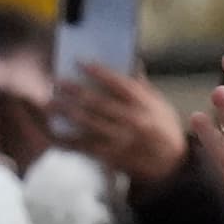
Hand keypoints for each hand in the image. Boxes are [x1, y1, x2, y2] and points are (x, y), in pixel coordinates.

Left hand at [54, 63, 188, 184]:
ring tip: (50, 104)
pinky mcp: (113, 155)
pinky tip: (55, 134)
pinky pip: (86, 147)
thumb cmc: (164, 129)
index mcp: (145, 105)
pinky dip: (69, 141)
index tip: (80, 62)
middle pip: (99, 103)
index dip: (99, 72)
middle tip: (58, 82)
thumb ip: (142, 85)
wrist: (172, 164)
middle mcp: (133, 121)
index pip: (119, 84)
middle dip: (76, 92)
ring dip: (67, 113)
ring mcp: (122, 140)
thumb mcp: (160, 104)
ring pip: (89, 124)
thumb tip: (131, 60)